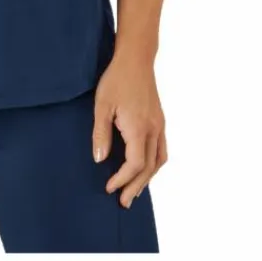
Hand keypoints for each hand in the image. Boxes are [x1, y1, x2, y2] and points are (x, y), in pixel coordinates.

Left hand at [92, 52, 166, 207]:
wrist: (136, 59)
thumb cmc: (116, 79)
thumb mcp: (102, 105)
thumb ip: (101, 134)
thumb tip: (99, 160)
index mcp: (138, 128)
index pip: (134, 164)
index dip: (122, 179)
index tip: (109, 187)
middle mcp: (153, 129)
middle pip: (148, 168)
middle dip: (135, 186)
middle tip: (123, 202)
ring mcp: (159, 125)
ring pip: (158, 160)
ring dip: (147, 179)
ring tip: (135, 191)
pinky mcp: (160, 120)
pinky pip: (162, 149)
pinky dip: (155, 164)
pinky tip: (146, 168)